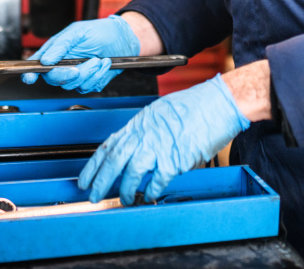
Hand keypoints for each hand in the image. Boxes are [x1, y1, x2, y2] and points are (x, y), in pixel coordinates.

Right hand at [21, 15, 140, 92]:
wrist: (124, 40)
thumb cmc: (101, 31)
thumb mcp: (79, 32)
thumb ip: (61, 45)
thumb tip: (45, 60)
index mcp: (56, 51)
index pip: (38, 64)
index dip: (31, 73)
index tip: (30, 78)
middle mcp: (64, 65)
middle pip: (54, 79)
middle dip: (67, 75)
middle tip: (78, 68)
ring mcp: (76, 75)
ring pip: (73, 85)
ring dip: (89, 73)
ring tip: (99, 59)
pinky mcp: (89, 82)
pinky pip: (88, 87)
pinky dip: (99, 76)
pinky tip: (104, 64)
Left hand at [78, 74, 249, 203]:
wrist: (218, 103)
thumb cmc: (195, 106)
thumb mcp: (161, 111)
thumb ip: (146, 130)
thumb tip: (136, 148)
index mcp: (140, 122)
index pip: (109, 145)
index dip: (94, 165)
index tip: (85, 178)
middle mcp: (146, 134)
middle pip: (114, 161)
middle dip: (100, 182)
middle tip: (93, 196)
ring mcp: (159, 146)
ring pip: (132, 173)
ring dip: (125, 190)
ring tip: (124, 200)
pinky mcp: (176, 158)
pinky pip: (157, 180)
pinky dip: (151, 191)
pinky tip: (148, 196)